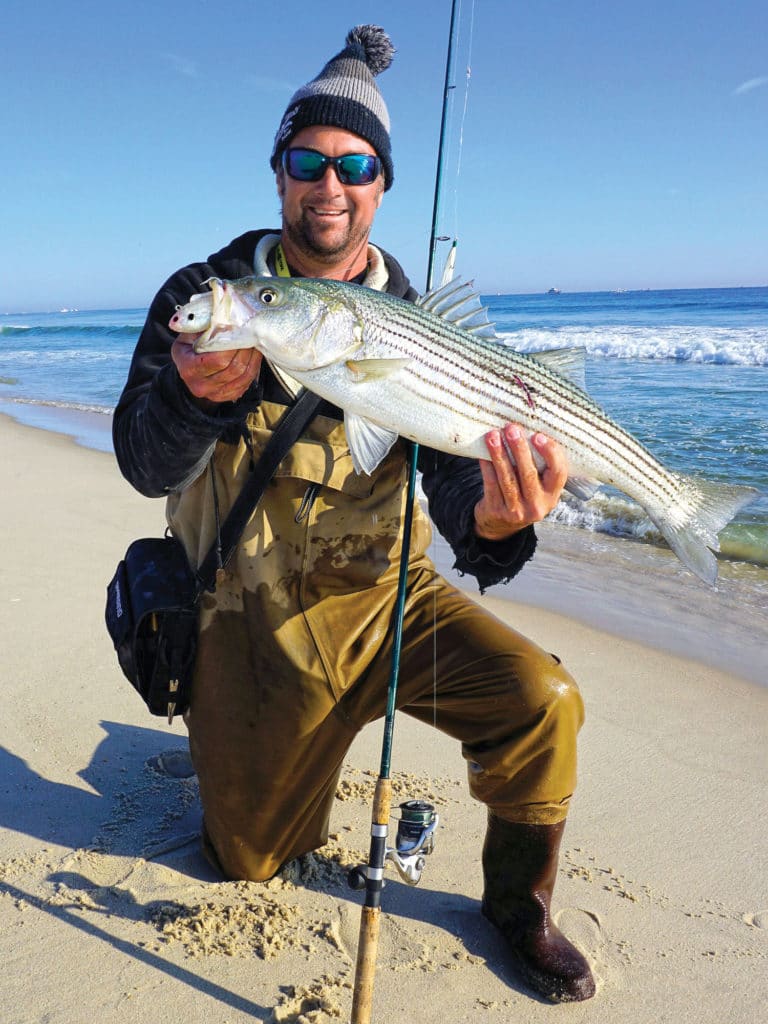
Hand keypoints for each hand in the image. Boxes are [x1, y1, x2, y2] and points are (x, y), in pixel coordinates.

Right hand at [171, 336, 261, 403]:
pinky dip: (254, 366)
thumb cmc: (189, 347)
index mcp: (188, 369)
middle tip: (252, 334)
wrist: (189, 369)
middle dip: (245, 349)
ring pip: (243, 375)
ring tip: (254, 342)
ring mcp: (215, 394)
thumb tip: (225, 317)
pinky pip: (247, 381)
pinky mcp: (228, 396)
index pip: (218, 360)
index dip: (232, 345)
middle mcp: (200, 385)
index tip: (239, 331)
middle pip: (233, 368)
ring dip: (252, 357)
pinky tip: (254, 354)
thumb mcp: (189, 335)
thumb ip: (204, 327)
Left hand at [474, 423, 567, 540]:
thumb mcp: (538, 486)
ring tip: (493, 435)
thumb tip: (527, 429)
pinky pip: (490, 484)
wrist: (501, 524)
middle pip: (529, 474)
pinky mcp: (496, 510)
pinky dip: (486, 466)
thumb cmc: (523, 494)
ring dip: (499, 454)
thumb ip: (539, 465)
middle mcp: (537, 505)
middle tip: (512, 428)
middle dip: (519, 449)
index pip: (558, 473)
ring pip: (507, 479)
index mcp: (552, 495)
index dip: (550, 453)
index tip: (538, 436)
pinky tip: (483, 453)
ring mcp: (516, 511)